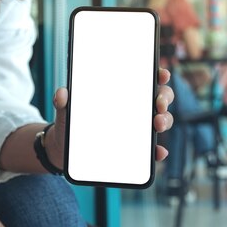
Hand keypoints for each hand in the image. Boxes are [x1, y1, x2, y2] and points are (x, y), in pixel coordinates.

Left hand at [45, 68, 174, 166]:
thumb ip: (62, 102)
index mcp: (121, 94)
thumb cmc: (70, 123)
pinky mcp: (136, 150)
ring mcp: (137, 129)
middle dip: (164, 98)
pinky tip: (158, 152)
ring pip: (161, 120)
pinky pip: (152, 150)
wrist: (64, 149)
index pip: (145, 80)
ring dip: (165, 120)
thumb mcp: (65, 112)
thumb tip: (61, 93)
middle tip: (158, 103)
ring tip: (157, 124)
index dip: (158, 75)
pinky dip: (157, 151)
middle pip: (159, 98)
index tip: (160, 74)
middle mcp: (135, 109)